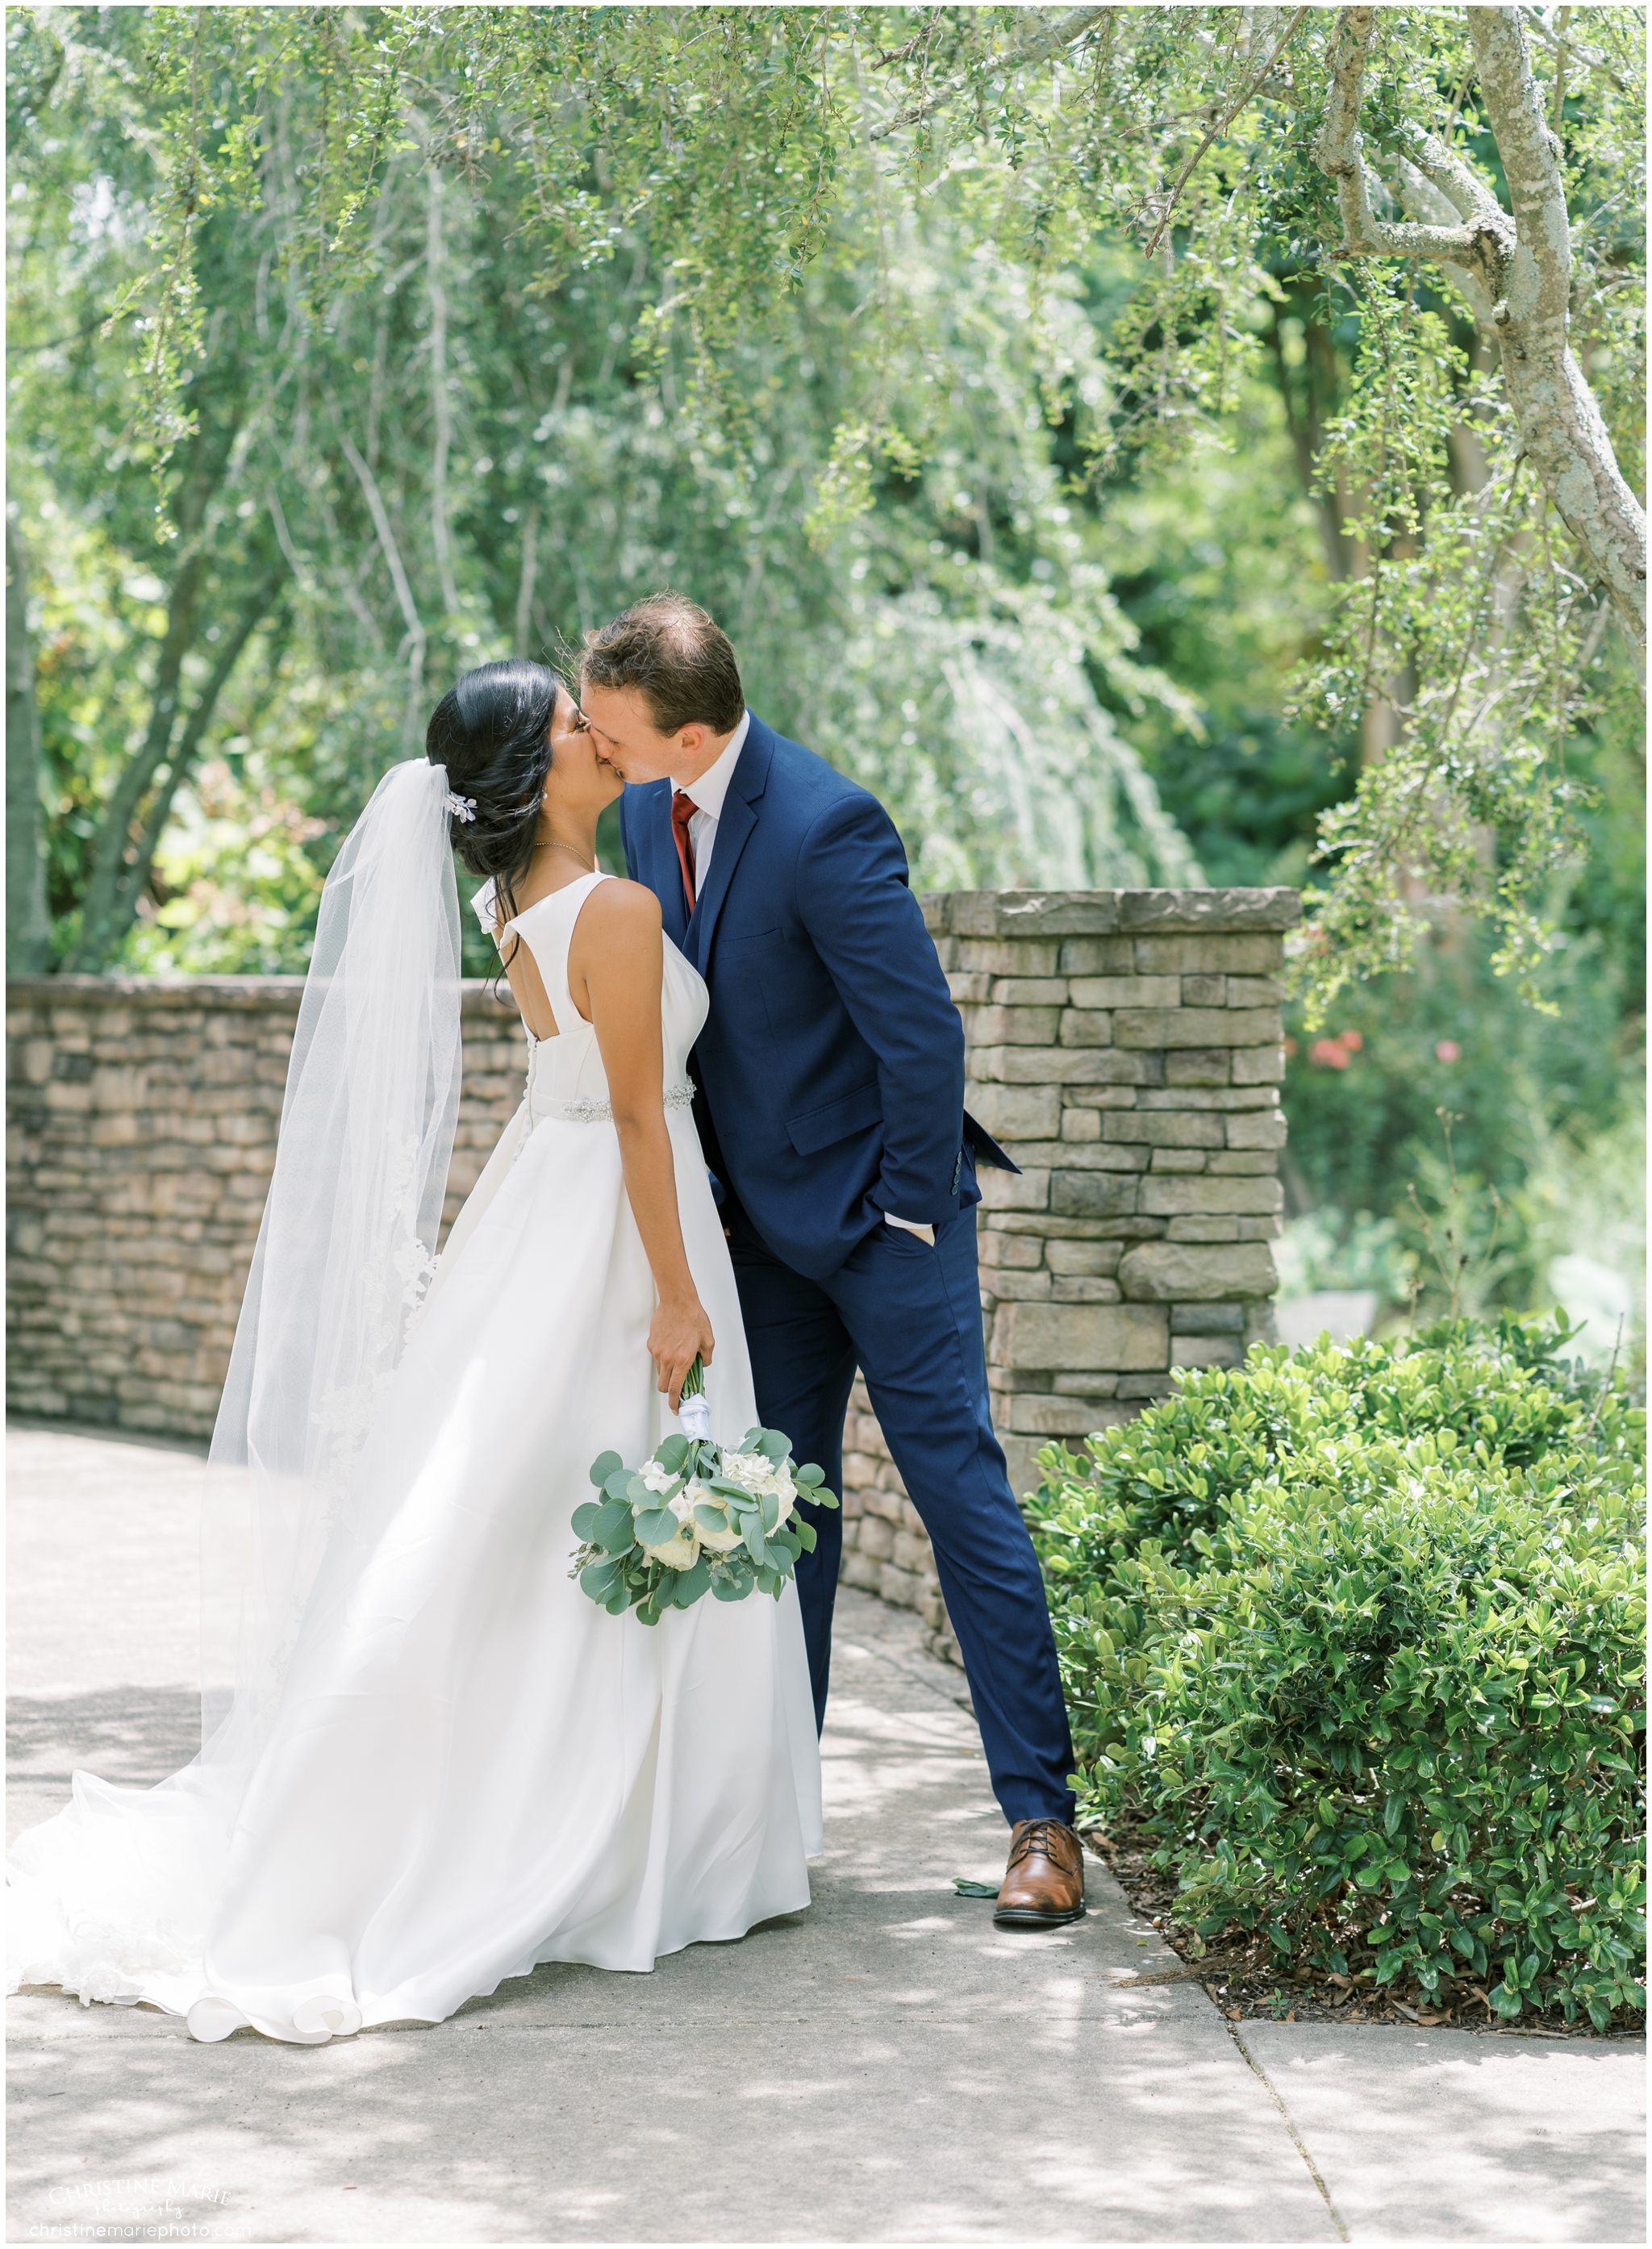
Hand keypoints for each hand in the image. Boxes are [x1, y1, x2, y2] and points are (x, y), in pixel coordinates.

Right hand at [648, 1293, 714, 1412]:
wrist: (678, 1301)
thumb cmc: (693, 1317)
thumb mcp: (708, 1340)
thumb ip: (706, 1357)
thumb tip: (703, 1364)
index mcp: (683, 1360)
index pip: (675, 1389)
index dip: (674, 1402)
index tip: (676, 1408)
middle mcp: (667, 1358)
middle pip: (663, 1385)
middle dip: (670, 1390)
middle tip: (678, 1386)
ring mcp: (657, 1351)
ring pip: (660, 1371)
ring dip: (668, 1372)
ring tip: (678, 1358)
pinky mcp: (651, 1343)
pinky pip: (657, 1357)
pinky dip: (664, 1358)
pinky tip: (672, 1346)